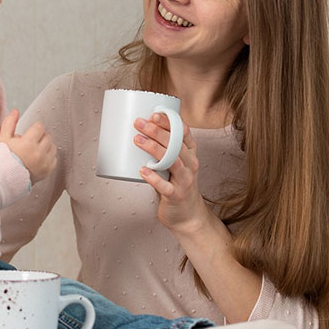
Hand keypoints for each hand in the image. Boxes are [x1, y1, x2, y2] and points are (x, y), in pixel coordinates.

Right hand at [0, 109, 56, 183]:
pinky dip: (48, 158)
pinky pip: (54, 159)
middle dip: (40, 137)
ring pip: (52, 147)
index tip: (29, 134)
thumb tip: (16, 111)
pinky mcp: (48, 171)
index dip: (34, 129)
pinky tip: (38, 159)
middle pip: (47, 136)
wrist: (5, 179)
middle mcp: (38, 153)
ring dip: (45, 146)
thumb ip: (9, 123)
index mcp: (28, 143)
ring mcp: (44, 163)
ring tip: (35, 150)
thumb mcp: (3, 139)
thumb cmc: (3, 159)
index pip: (39, 127)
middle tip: (31, 142)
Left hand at [135, 113, 212, 234]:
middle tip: (139, 123)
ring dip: (154, 149)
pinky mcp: (176, 195)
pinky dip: (153, 178)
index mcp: (190, 153)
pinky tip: (143, 170)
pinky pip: (165, 186)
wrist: (188, 215)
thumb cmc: (177, 184)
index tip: (154, 113)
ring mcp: (185, 180)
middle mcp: (190, 164)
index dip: (169, 121)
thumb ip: (164, 149)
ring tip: (138, 140)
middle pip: (175, 143)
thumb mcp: (175, 163)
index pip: (183, 132)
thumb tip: (140, 131)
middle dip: (157, 131)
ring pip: (172, 160)